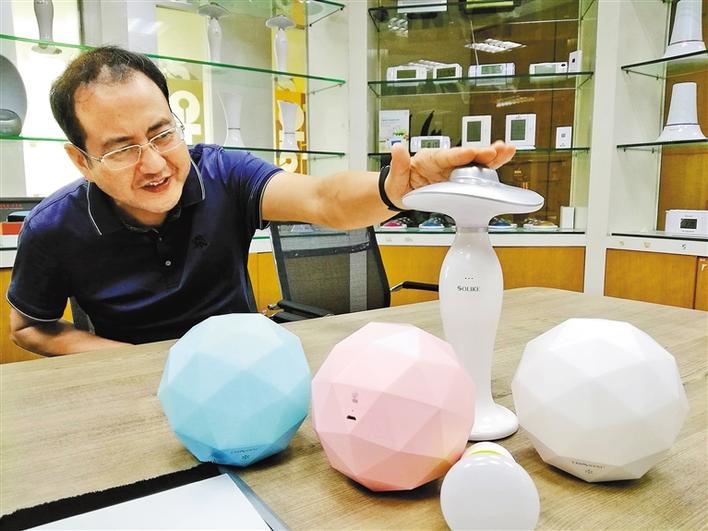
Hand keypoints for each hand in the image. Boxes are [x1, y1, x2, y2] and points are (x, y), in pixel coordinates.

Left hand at [384, 140, 515, 208]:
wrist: (404, 193)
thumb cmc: (400, 184)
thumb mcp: (394, 177)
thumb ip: (398, 164)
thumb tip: (397, 148)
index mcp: (429, 159)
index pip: (445, 156)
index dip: (458, 155)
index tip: (470, 152)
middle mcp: (445, 161)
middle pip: (466, 156)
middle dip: (481, 153)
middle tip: (496, 150)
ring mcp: (455, 169)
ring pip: (476, 161)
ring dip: (493, 156)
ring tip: (508, 149)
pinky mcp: (462, 178)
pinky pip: (479, 171)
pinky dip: (492, 165)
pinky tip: (505, 158)